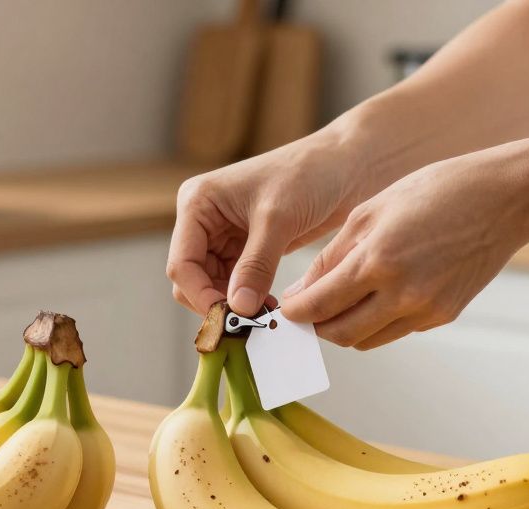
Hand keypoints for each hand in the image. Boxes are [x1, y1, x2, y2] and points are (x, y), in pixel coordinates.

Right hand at [166, 130, 367, 315]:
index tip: (229, 319)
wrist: (346, 164)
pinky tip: (268, 305)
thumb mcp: (278, 221)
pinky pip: (235, 283)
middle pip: (192, 278)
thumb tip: (239, 309)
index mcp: (197, 202)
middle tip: (248, 323)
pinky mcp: (245, 247)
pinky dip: (247, 298)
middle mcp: (203, 219)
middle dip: (216, 301)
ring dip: (233, 304)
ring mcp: (223, 234)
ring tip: (264, 315)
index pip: (182, 262)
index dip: (200, 294)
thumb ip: (255, 266)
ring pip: (212, 285)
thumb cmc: (309, 174)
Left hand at [282, 142, 528, 349]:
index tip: (285, 309)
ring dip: (345, 328)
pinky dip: (377, 321)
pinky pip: (396, 331)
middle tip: (307, 311)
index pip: (319, 306)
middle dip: (316, 327)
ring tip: (339, 303)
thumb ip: (332, 256)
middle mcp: (402, 293)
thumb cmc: (435, 191)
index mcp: (377, 260)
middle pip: (339, 334)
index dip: (295, 313)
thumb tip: (301, 292)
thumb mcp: (370, 211)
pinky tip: (378, 295)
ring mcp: (426, 309)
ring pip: (366, 340)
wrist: (505, 199)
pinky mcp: (444, 317)